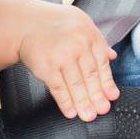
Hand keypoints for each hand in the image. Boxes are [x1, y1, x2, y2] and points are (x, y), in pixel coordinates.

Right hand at [18, 1, 119, 121]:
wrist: (27, 23)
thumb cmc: (56, 24)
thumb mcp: (81, 24)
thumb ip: (98, 41)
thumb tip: (113, 56)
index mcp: (89, 35)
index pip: (102, 63)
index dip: (107, 82)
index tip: (112, 96)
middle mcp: (77, 44)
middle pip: (90, 75)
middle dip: (97, 96)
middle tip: (102, 110)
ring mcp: (61, 56)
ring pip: (76, 84)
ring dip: (83, 102)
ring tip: (88, 115)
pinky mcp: (46, 66)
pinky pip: (58, 87)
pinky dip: (65, 102)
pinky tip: (71, 111)